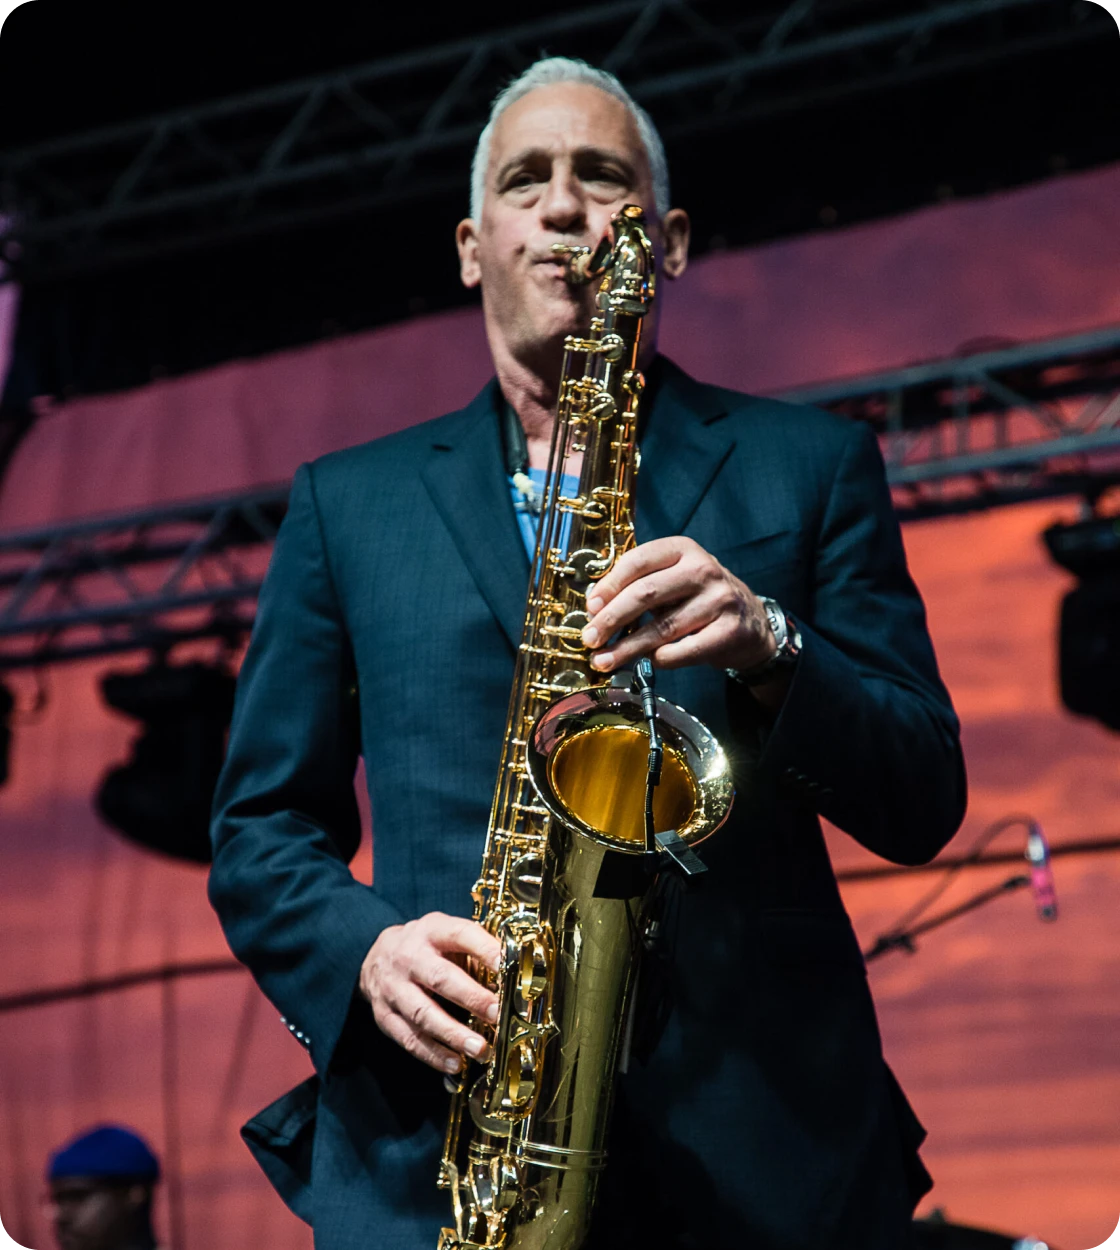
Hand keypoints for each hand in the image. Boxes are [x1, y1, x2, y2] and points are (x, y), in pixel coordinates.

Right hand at [360, 912, 500, 1073]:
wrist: (375, 955)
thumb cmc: (426, 946)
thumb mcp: (447, 933)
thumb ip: (475, 948)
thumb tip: (514, 972)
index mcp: (432, 930)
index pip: (461, 935)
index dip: (486, 950)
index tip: (508, 968)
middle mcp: (409, 957)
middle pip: (440, 977)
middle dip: (472, 998)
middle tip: (497, 1014)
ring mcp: (393, 987)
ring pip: (423, 1013)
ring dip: (453, 1034)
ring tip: (480, 1049)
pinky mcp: (384, 1015)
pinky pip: (408, 1038)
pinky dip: (433, 1054)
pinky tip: (455, 1063)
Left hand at [581, 536, 775, 673]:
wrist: (751, 622)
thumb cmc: (699, 599)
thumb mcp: (673, 579)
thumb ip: (638, 586)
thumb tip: (595, 608)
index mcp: (683, 549)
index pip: (638, 561)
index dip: (609, 585)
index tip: (590, 607)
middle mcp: (703, 569)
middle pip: (646, 594)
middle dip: (611, 619)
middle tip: (590, 638)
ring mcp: (719, 600)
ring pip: (661, 628)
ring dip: (627, 648)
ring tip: (604, 660)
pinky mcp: (729, 631)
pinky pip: (682, 651)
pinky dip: (659, 659)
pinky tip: (648, 661)